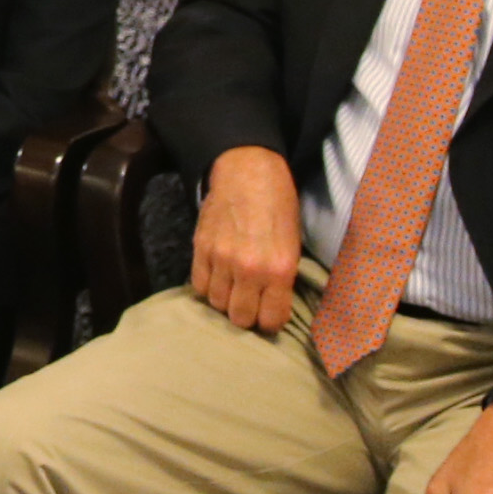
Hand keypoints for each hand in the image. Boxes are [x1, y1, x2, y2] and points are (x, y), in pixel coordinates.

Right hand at [191, 147, 303, 333]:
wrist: (248, 171)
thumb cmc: (279, 205)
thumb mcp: (293, 244)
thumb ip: (282, 278)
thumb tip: (273, 306)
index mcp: (279, 269)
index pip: (270, 320)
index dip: (270, 322)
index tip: (269, 315)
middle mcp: (249, 269)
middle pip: (240, 318)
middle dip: (246, 315)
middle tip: (250, 304)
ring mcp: (221, 259)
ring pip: (217, 304)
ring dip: (225, 300)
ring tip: (233, 288)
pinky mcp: (200, 248)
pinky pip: (199, 286)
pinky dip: (208, 286)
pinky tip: (217, 277)